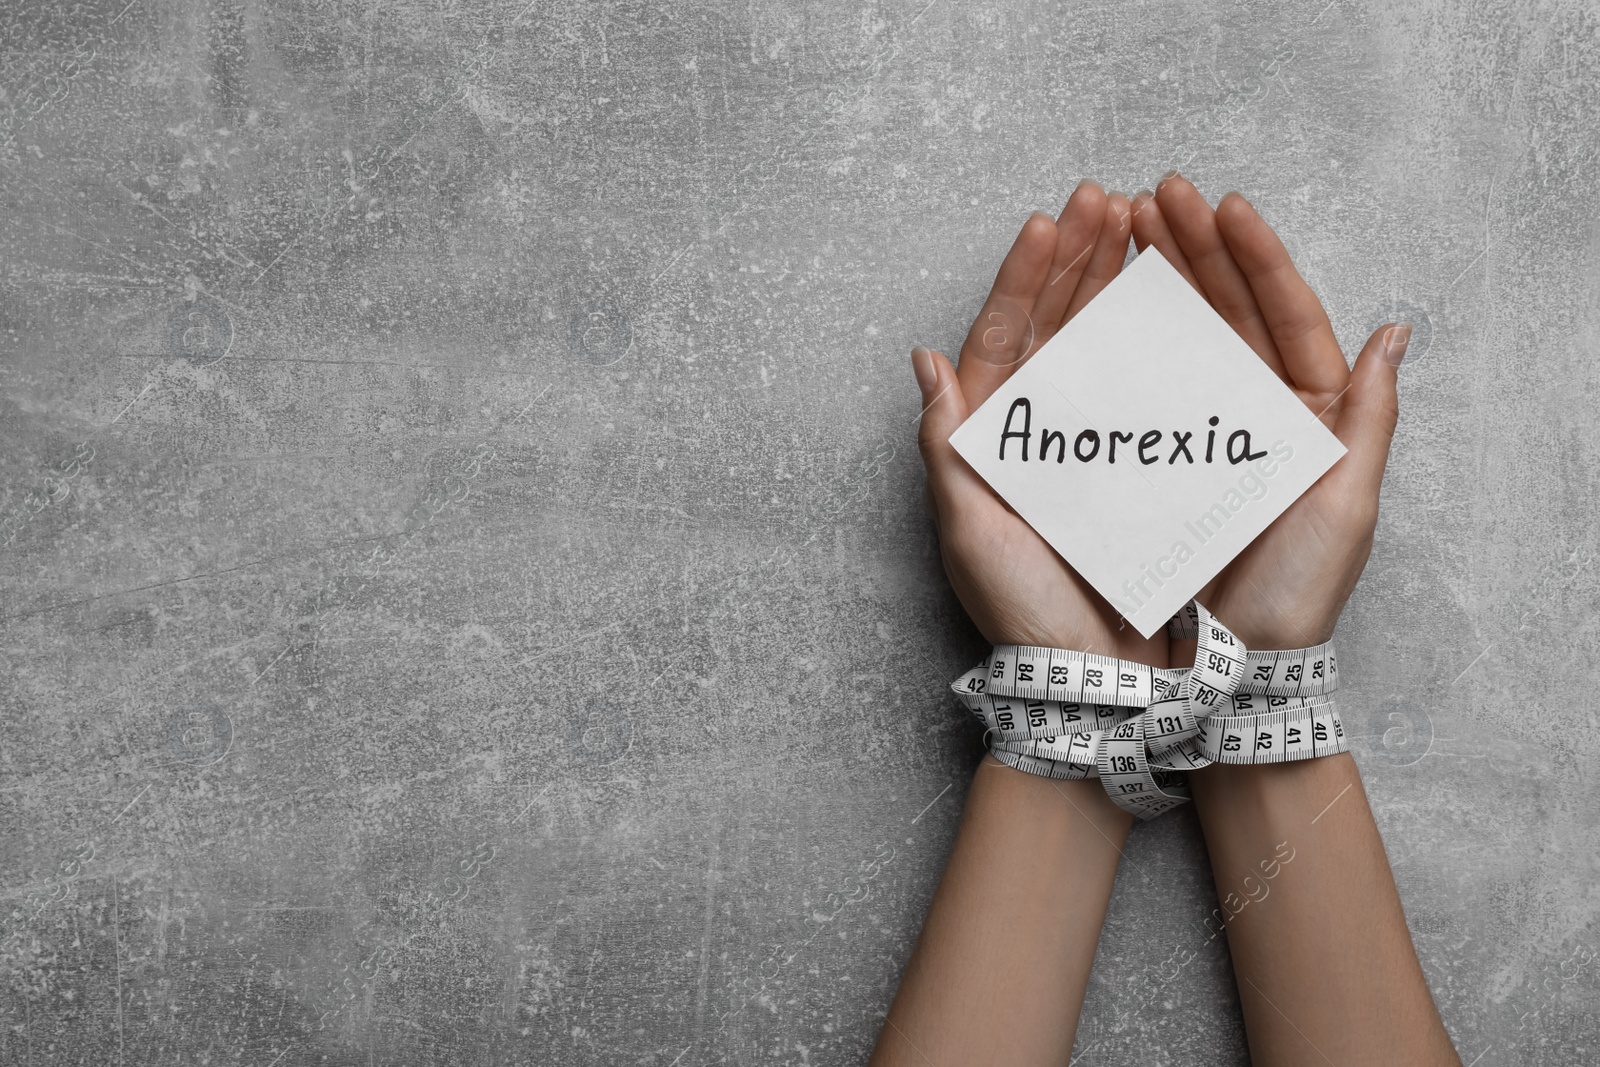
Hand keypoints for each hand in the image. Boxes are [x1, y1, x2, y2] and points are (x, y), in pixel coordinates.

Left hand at [912, 182, 1165, 664]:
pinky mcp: (1133, 465)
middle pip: (1054, 325)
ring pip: (1099, 344)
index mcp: (989, 439)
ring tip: (1139, 223)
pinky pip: (1143, 385)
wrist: (1089, 675)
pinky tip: (1172, 294)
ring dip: (1115, 282)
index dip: (1024, 277)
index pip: (1003, 337)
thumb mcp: (969, 528)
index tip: (1051, 221)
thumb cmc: (1021, 609)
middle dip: (1077, 259)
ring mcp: (1086, 446)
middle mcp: (1037, 434)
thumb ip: (946, 446)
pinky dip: (1156, 335)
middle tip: (1105, 199)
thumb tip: (924, 362)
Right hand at [1130, 174, 1406, 649]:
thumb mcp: (1347, 504)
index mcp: (1307, 414)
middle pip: (1226, 311)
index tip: (1224, 206)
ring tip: (1124, 223)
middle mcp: (1251, 412)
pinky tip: (1099, 296)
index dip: (1256, 257)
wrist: (1226, 665)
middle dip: (1194, 246)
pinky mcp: (1145, 457)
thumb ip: (1369, 417)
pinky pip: (1134, 381)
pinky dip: (1117, 334)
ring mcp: (1195, 429)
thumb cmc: (1292, 593)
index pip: (1285, 315)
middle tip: (1157, 195)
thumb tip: (1394, 332)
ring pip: (1178, 334)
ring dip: (1155, 276)